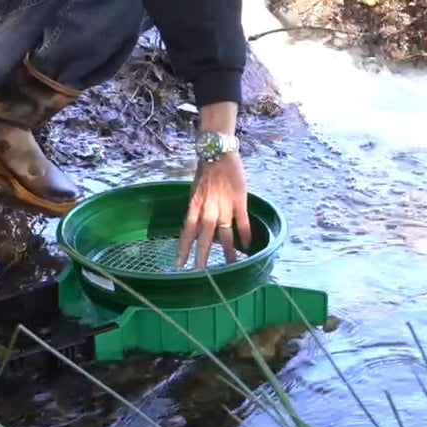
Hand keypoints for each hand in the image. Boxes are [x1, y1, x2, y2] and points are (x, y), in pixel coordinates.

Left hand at [175, 152, 251, 269]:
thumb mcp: (194, 191)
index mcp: (195, 206)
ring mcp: (224, 205)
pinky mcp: (239, 200)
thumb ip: (195, 209)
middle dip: (202, 256)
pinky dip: (245, 234)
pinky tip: (247, 247)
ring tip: (230, 266)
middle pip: (204, 237)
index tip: (179, 265)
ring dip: (228, 251)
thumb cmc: (205, 171)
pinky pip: (242, 222)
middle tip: (200, 273)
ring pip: (225, 233)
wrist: (218, 152)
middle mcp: (208, 209)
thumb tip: (193, 226)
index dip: (183, 248)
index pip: (186, 231)